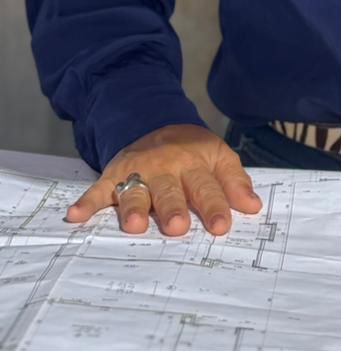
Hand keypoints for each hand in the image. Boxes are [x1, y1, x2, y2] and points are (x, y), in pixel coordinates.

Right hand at [65, 123, 262, 236]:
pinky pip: (98, 189)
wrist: (156, 122)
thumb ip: (235, 182)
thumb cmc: (192, 151)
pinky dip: (87, 202)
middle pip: (171, 190)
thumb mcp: (218, 157)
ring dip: (134, 208)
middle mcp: (167, 166)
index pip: (208, 186)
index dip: (215, 206)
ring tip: (135, 225)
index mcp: (197, 162)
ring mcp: (138, 170)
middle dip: (174, 208)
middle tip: (177, 227)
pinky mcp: (114, 174)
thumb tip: (254, 207)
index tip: (221, 226)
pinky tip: (76, 216)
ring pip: (136, 191)